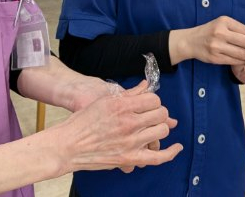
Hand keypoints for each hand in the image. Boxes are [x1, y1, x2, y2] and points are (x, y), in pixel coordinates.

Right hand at [50, 81, 182, 173]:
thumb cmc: (83, 121)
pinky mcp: (129, 159)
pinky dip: (171, 152)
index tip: (148, 105)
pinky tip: (177, 147)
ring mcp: (130, 142)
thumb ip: (129, 94)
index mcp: (122, 106)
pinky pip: (158, 157)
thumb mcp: (106, 100)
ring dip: (160, 128)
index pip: (154, 99)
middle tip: (151, 116)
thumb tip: (147, 85)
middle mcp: (129, 123)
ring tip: (152, 128)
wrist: (68, 146)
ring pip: (162, 131)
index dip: (153, 101)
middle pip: (160, 114)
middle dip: (158, 113)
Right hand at [169, 16, 244, 65]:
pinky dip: (242, 62)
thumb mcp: (223, 24)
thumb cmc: (210, 31)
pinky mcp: (214, 57)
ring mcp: (217, 45)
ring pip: (241, 54)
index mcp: (225, 21)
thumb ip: (238, 30)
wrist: (191, 41)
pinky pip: (233, 61)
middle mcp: (220, 32)